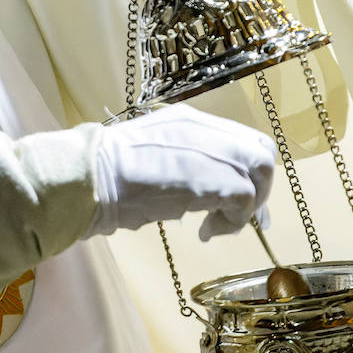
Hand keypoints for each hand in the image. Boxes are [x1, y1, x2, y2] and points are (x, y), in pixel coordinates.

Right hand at [90, 105, 275, 240]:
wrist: (90, 176)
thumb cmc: (105, 172)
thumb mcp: (149, 154)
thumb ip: (178, 162)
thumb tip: (196, 191)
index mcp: (189, 120)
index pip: (239, 139)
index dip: (246, 170)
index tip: (238, 200)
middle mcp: (206, 128)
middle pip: (261, 152)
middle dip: (258, 188)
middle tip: (239, 217)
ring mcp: (212, 151)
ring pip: (261, 172)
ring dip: (247, 205)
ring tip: (217, 224)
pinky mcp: (213, 179)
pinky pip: (245, 200)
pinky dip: (232, 221)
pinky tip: (205, 232)